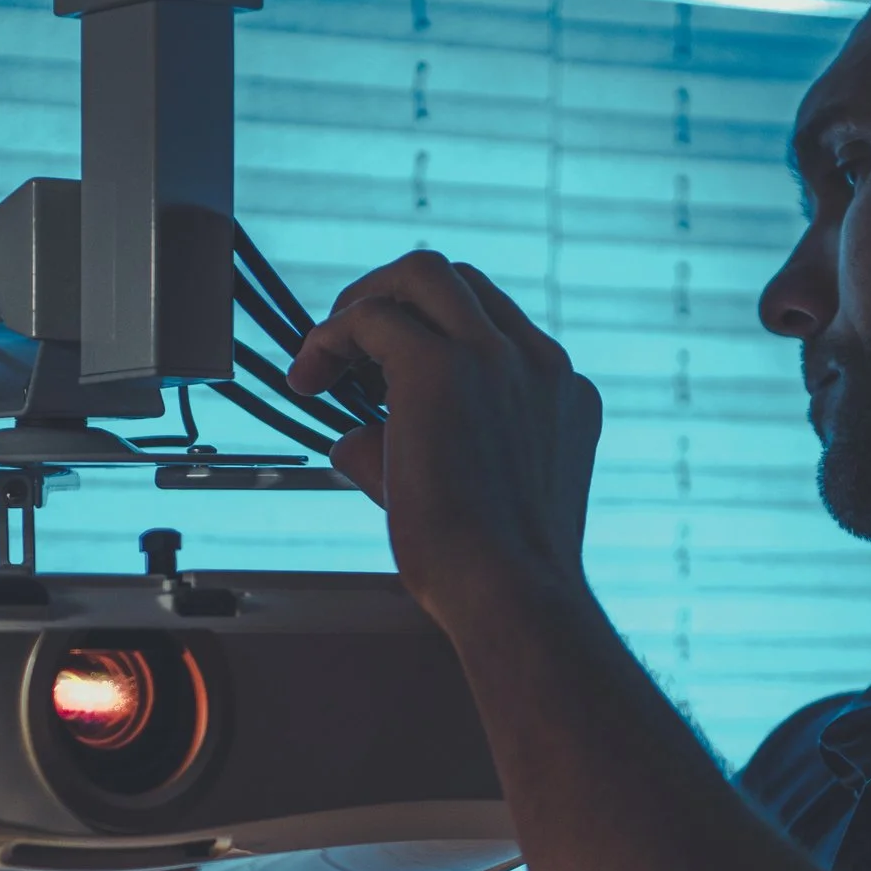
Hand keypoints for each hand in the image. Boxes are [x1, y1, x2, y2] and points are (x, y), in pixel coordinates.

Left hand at [287, 251, 602, 628]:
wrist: (510, 598)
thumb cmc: (493, 573)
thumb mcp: (473, 495)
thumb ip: (422, 450)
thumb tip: (352, 439)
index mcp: (562, 393)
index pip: (494, 326)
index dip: (432, 339)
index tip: (385, 379)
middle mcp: (537, 364)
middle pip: (460, 282)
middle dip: (395, 300)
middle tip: (351, 349)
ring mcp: (495, 359)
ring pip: (422, 273)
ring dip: (366, 301)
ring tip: (325, 353)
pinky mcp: (441, 368)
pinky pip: (372, 318)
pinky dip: (330, 339)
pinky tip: (307, 379)